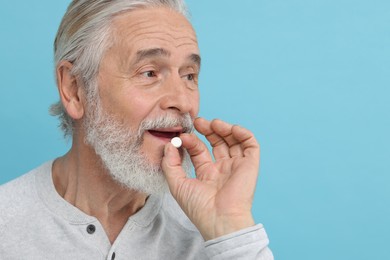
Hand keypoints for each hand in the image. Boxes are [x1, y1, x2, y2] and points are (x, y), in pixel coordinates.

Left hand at [161, 117, 259, 240]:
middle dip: (208, 130)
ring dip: (224, 128)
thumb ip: (170, 164)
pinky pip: (251, 145)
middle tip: (198, 121)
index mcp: (207, 174)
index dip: (191, 140)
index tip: (182, 136)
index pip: (199, 150)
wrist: (219, 220)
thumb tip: (169, 144)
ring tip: (213, 123)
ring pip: (233, 140)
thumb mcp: (177, 184)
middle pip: (217, 142)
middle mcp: (222, 168)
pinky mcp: (250, 165)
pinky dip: (243, 133)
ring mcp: (236, 166)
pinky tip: (231, 129)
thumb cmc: (199, 207)